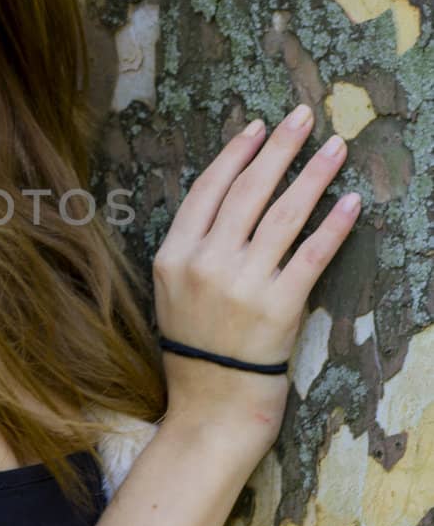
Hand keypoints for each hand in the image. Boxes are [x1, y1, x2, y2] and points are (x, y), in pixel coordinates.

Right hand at [152, 105, 360, 445]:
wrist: (210, 410)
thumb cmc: (195, 353)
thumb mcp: (173, 294)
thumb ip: (194, 251)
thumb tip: (230, 204)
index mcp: (174, 256)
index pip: (208, 189)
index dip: (236, 153)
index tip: (260, 127)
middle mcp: (205, 264)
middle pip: (248, 191)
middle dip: (279, 148)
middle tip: (304, 116)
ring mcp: (241, 285)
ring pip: (282, 215)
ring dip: (313, 175)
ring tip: (335, 147)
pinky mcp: (278, 308)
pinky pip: (311, 256)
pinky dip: (333, 226)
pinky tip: (352, 202)